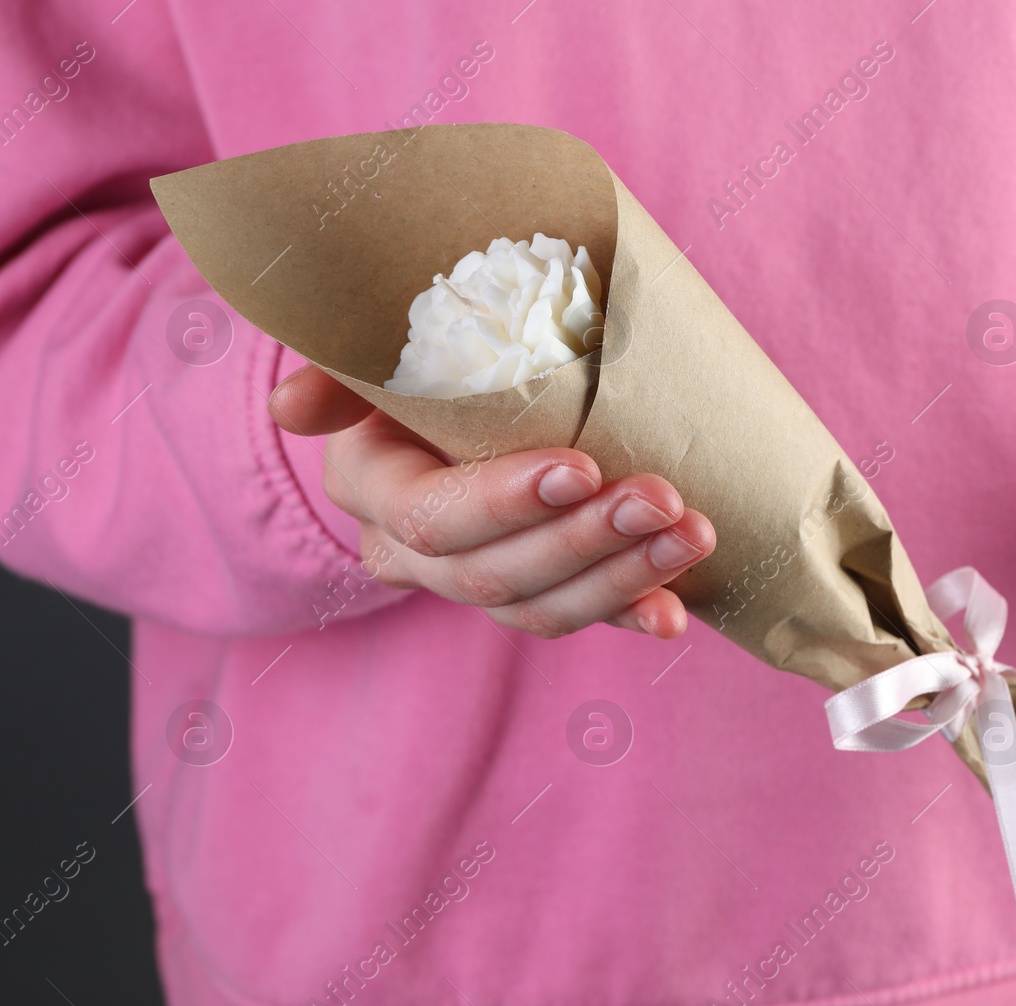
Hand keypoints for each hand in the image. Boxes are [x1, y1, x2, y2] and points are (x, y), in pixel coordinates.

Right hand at [269, 365, 714, 637]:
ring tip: (692, 534)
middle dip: (585, 540)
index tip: (583, 467)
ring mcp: (471, 581)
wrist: (461, 385)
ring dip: (623, 577)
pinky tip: (674, 616)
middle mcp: (411, 551)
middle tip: (662, 499)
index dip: (504, 502)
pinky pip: (576, 619)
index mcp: (371, 485)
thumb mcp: (383, 344)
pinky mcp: (530, 595)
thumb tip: (292, 405)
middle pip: (493, 573)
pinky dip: (629, 615)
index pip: (431, 516)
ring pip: (539, 608)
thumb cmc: (428, 351)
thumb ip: (345, 365)